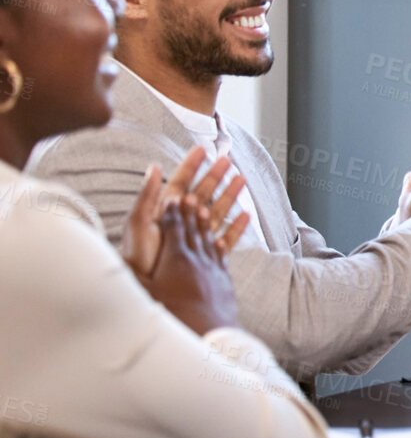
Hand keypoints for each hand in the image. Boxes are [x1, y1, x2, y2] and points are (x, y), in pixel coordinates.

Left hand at [122, 146, 253, 274]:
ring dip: (229, 195)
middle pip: (202, 193)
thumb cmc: (138, 257)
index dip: (191, 165)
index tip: (202, 149)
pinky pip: (225, 238)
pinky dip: (236, 227)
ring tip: (241, 180)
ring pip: (216, 211)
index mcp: (165, 211)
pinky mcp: (205, 255)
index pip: (180, 182)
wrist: (147, 288)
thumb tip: (153, 167)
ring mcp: (194, 237)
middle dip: (215, 176)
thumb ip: (148, 195)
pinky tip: (246, 216)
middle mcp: (181, 222)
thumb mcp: (139, 222)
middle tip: (227, 160)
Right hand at [137, 195, 241, 335]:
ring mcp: (213, 268)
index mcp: (176, 258)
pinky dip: (219, 244)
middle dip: (189, 211)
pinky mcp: (224, 280)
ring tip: (204, 209)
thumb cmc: (173, 314)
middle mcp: (197, 258)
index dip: (172, 212)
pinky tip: (218, 241)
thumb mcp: (145, 294)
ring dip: (205, 223)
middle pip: (192, 228)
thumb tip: (114, 262)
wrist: (210, 332)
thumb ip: (131, 275)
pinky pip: (222, 256)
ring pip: (208, 239)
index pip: (173, 228)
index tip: (171, 198)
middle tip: (189, 196)